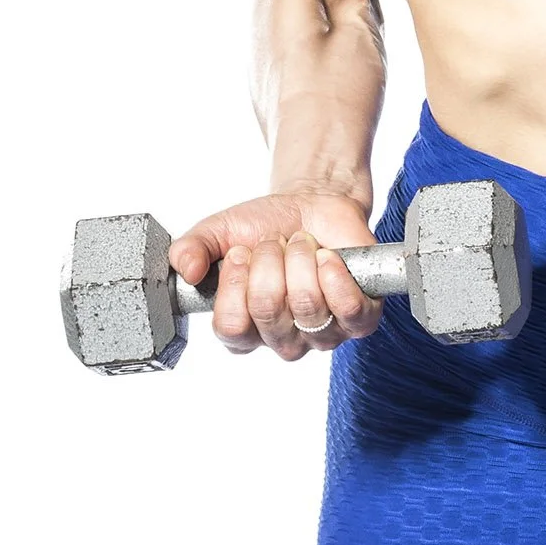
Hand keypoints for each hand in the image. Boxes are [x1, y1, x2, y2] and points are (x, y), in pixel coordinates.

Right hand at [167, 190, 381, 361]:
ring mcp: (322, 334)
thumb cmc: (268, 226)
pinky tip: (329, 258)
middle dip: (270, 260)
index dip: (235, 282)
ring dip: (302, 259)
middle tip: (276, 242)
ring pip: (308, 306)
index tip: (241, 252)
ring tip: (302, 243)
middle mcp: (282, 340)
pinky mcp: (359, 318)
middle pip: (269, 310)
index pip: (231, 327)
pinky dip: (337, 278)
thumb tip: (186, 270)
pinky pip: (350, 312)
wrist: (314, 204)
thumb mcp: (220, 232)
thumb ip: (191, 250)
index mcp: (244, 329)